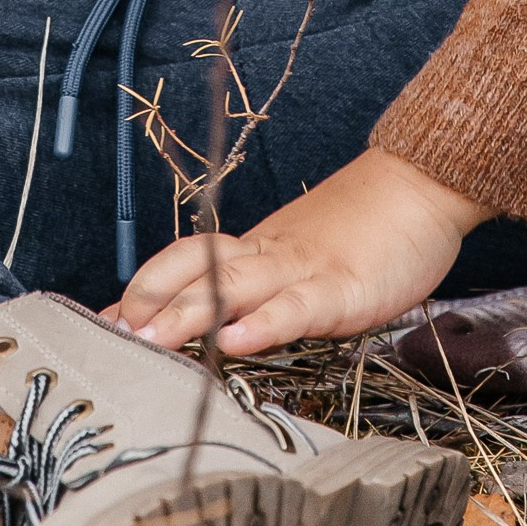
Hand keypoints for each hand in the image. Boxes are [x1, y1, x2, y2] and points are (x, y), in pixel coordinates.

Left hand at [107, 147, 480, 357]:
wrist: (424, 183)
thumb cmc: (370, 227)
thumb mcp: (308, 256)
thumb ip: (269, 282)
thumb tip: (225, 315)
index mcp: (260, 248)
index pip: (187, 260)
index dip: (144, 287)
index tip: (102, 319)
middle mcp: (271, 254)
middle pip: (197, 270)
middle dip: (150, 304)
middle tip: (111, 336)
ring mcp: (305, 269)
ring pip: (234, 286)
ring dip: (187, 314)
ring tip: (150, 342)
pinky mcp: (343, 288)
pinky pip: (296, 307)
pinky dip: (263, 324)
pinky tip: (235, 342)